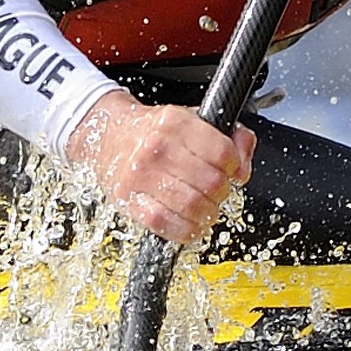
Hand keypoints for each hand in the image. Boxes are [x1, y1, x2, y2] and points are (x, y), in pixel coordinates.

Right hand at [64, 92, 253, 245]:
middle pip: (212, 183)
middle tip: (216, 192)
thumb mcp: (193, 119)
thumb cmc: (155, 132)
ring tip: (206, 210)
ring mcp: (140, 175)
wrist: (107, 135)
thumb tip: (243, 168)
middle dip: (221, 193)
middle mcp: (158, 148)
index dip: (235, 167)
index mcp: (177, 123)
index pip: (223, 152)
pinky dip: (186, 231)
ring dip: (208, 214)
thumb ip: (231, 137)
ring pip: (193, 206)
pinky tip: (191, 225)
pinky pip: (166, 224)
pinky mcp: (128, 199)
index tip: (231, 171)